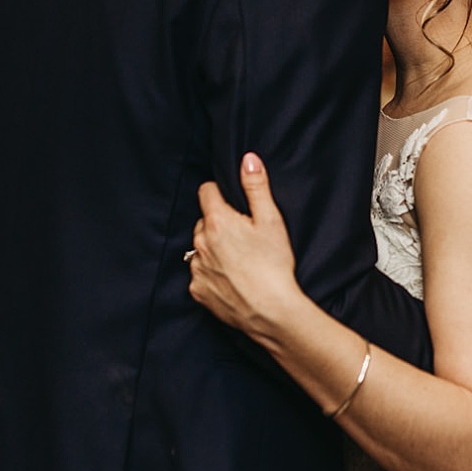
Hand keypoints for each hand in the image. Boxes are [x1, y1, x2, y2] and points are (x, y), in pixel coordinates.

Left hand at [187, 153, 302, 339]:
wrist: (271, 312)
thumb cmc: (274, 265)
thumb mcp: (271, 220)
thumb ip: (256, 186)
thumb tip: (247, 159)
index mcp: (217, 221)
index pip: (206, 191)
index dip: (221, 194)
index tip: (234, 204)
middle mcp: (200, 243)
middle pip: (203, 221)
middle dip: (218, 223)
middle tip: (243, 236)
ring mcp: (197, 269)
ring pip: (200, 248)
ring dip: (213, 249)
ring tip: (239, 260)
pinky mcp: (198, 291)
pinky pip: (200, 274)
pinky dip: (212, 274)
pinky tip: (232, 279)